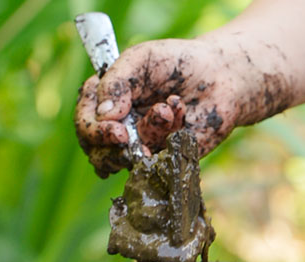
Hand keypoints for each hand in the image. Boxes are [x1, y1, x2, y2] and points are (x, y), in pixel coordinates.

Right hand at [75, 38, 252, 176]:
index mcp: (106, 100)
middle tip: (128, 137)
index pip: (85, 122)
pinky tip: (180, 112)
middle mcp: (119, 126)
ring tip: (167, 109)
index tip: (115, 130)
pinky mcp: (164, 155)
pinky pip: (157, 159)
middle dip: (113, 148)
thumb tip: (104, 116)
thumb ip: (117, 82)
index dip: (93, 131)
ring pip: (128, 158)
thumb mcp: (142, 59)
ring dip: (149, 132)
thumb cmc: (177, 63)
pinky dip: (169, 134)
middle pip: (99, 152)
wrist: (220, 77)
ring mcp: (141, 143)